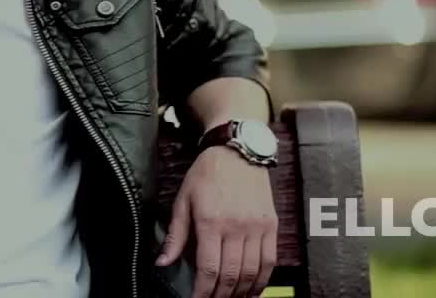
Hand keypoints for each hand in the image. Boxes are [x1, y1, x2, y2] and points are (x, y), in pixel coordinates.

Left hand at [156, 146, 276, 297]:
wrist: (237, 151)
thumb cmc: (208, 173)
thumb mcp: (183, 200)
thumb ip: (175, 235)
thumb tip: (163, 262)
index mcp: (211, 221)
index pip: (208, 268)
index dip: (203, 291)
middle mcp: (237, 226)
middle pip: (230, 274)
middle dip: (220, 295)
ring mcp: (257, 227)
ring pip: (252, 272)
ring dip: (241, 292)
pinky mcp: (272, 225)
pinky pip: (270, 261)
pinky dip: (262, 280)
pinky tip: (252, 289)